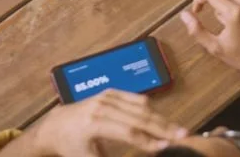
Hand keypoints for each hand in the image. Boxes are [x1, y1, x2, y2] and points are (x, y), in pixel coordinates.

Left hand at [34, 90, 186, 156]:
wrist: (56, 126)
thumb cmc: (72, 148)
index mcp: (95, 123)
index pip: (129, 132)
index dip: (149, 141)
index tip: (168, 147)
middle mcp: (103, 105)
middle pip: (139, 116)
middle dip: (163, 127)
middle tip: (184, 135)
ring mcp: (107, 95)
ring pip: (141, 105)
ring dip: (161, 118)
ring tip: (177, 129)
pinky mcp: (111, 92)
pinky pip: (135, 98)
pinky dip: (150, 108)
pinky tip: (162, 118)